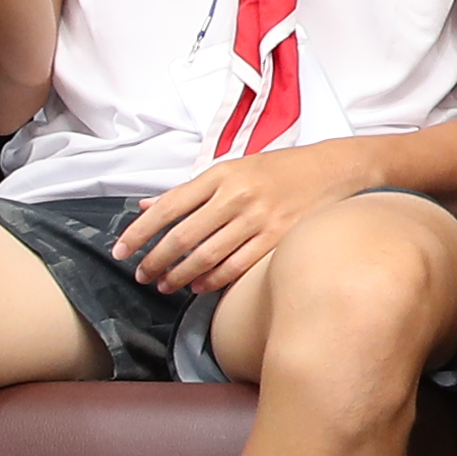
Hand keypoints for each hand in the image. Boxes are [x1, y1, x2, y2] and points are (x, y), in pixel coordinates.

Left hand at [108, 145, 383, 301]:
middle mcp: (237, 195)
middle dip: (155, 261)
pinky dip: (212, 281)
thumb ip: (190, 190)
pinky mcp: (278, 238)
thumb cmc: (281, 169)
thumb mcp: (234, 168)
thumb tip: (146, 207)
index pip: (167, 208)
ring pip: (206, 257)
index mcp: (221, 174)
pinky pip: (236, 267)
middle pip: (182, 237)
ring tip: (165, 285)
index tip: (120, 251)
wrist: (336, 169)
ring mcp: (259, 218)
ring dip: (179, 276)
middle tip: (142, 275)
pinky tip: (199, 287)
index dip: (139, 234)